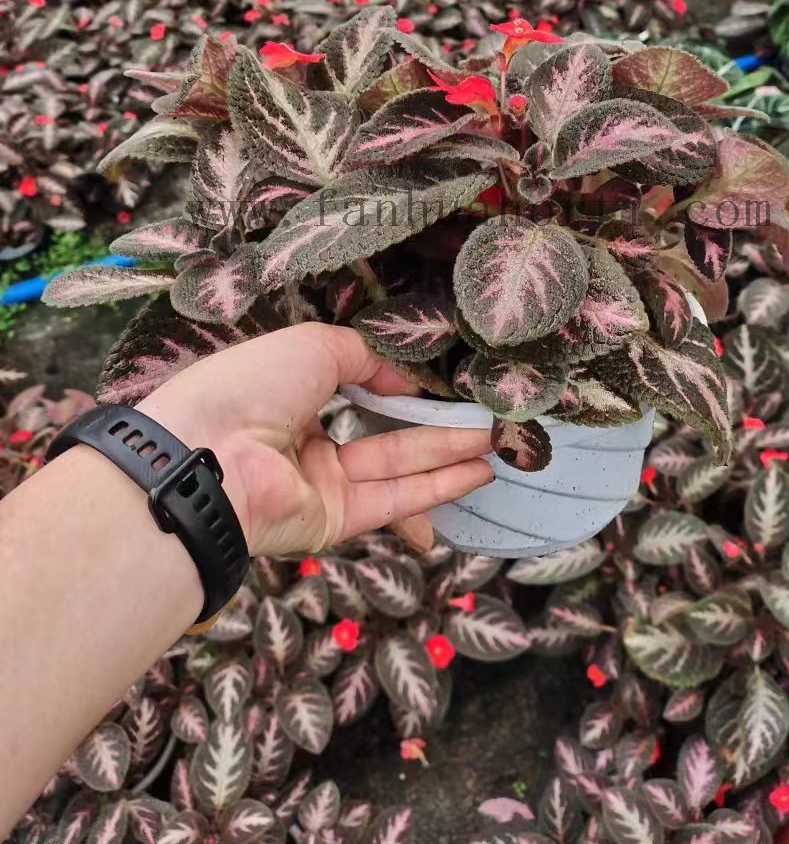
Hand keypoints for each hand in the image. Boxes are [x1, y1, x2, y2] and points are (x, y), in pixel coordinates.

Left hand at [138, 324, 492, 556]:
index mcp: (289, 396)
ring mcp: (321, 484)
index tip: (442, 382)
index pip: (353, 391)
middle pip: (384, 433)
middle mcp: (306, 442)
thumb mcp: (313, 346)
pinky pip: (393, 499)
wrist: (212, 456)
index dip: (398, 387)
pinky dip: (437, 486)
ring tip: (498, 439)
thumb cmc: (251, 385)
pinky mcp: (335, 521)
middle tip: (488, 415)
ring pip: (398, 465)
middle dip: (437, 425)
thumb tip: (404, 379)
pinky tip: (477, 470)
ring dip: (449, 453)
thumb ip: (365, 356)